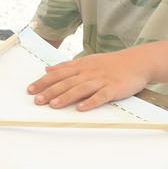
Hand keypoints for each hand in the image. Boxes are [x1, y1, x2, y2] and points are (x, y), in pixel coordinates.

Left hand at [28, 50, 150, 110]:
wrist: (137, 62)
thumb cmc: (111, 63)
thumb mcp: (87, 60)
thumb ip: (67, 65)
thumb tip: (47, 69)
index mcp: (81, 66)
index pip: (58, 74)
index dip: (43, 81)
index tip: (30, 89)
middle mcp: (88, 72)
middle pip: (66, 82)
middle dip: (50, 91)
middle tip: (37, 100)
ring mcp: (101, 80)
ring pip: (80, 88)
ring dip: (66, 97)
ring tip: (53, 105)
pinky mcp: (113, 88)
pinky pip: (100, 96)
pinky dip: (90, 102)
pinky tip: (81, 108)